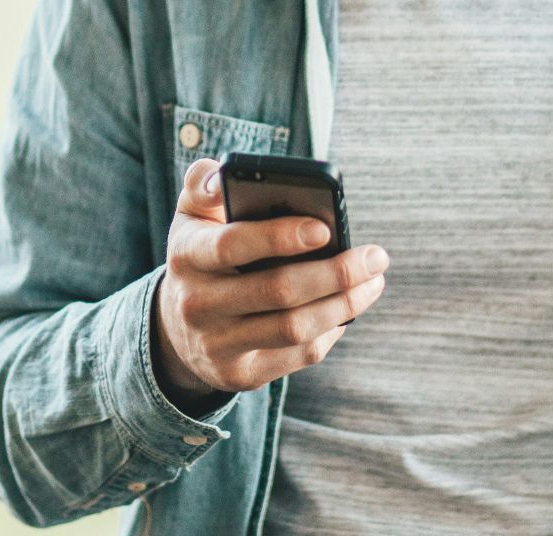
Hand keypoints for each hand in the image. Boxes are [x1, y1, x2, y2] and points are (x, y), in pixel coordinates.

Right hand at [150, 157, 389, 408]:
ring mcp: (217, 344)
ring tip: (373, 281)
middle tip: (376, 257)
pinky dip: (330, 331)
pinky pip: (297, 355)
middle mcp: (197, 304)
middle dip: (336, 273)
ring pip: (294, 328)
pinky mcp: (239, 374)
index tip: (325, 228)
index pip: (232, 244)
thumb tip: (226, 177)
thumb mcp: (192, 215)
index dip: (279, 237)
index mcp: (187, 254)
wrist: (176, 326)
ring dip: (344, 304)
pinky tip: (347, 309)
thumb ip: (206, 184)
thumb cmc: (202, 254)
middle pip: (277, 291)